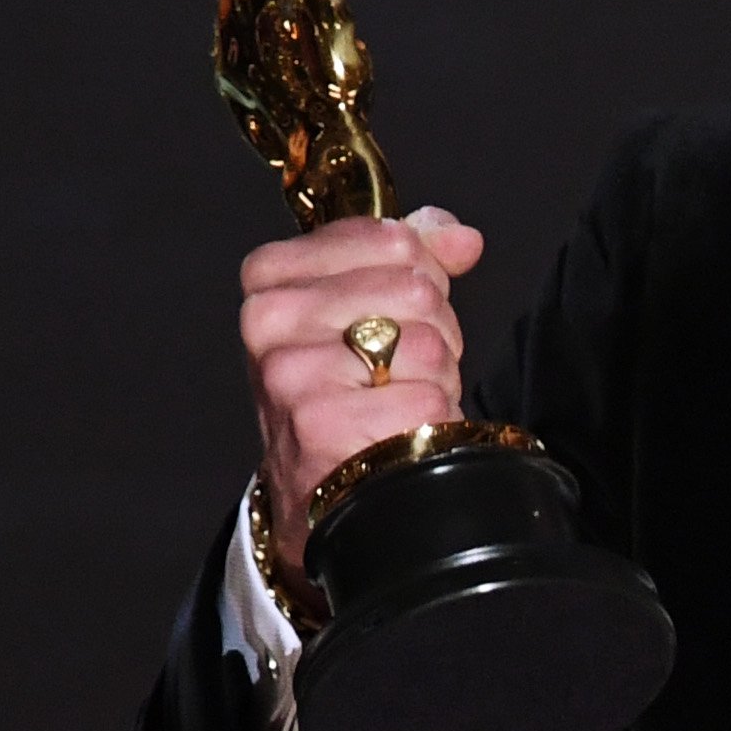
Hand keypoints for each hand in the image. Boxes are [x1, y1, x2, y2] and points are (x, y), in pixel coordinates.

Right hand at [239, 206, 485, 587]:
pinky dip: (432, 423)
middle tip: (399, 371)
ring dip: (434, 379)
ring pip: (426, 343)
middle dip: (432, 332)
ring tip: (397, 403)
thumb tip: (460, 237)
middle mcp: (270, 322)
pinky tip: (399, 436)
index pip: (392, 239)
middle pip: (417, 289)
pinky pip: (426, 401)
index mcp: (272, 278)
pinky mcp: (324, 426)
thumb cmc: (346, 393)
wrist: (321, 493)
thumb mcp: (361, 310)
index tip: (394, 316)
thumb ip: (411, 258)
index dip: (420, 278)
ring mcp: (292, 375)